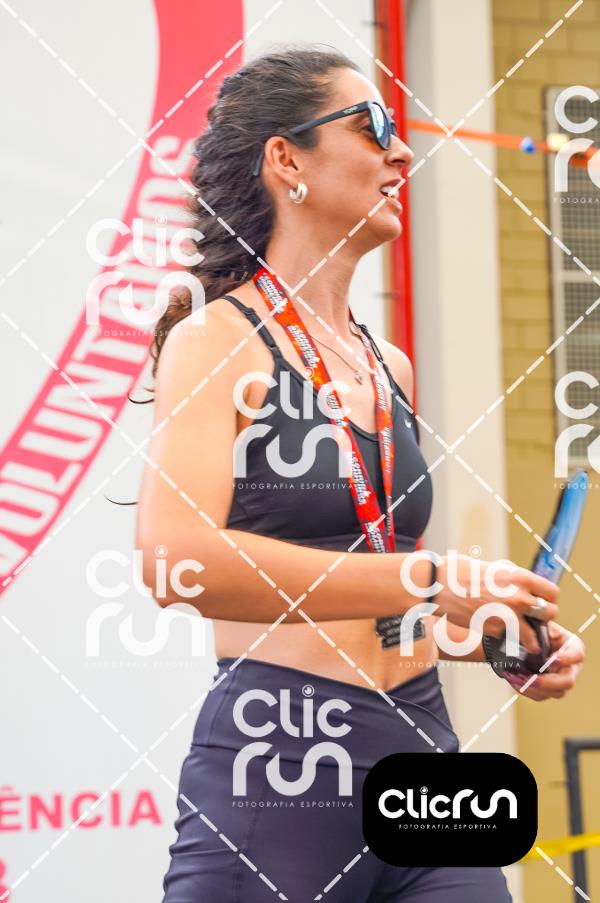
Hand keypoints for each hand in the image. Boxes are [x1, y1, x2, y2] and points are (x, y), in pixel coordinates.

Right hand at [435, 554, 559, 653]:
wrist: (438, 586)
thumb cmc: (462, 572)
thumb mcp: (494, 569)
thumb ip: (514, 581)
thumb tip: (526, 590)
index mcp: (521, 578)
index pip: (552, 593)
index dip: (547, 598)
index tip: (540, 600)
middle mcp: (519, 598)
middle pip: (550, 613)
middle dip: (542, 618)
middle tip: (532, 618)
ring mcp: (508, 617)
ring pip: (534, 636)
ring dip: (531, 638)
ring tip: (526, 640)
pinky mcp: (494, 631)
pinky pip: (509, 639)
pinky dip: (506, 638)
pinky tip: (498, 631)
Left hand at [503, 621, 584, 699]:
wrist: (525, 640)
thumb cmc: (537, 629)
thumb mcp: (541, 623)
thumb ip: (544, 627)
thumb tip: (549, 633)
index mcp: (573, 648)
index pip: (576, 655)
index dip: (566, 659)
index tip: (551, 659)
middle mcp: (571, 667)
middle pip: (568, 681)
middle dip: (550, 682)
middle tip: (533, 679)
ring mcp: (561, 680)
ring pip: (556, 692)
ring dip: (537, 689)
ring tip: (519, 680)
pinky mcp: (549, 689)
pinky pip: (541, 695)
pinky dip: (528, 691)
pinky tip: (516, 682)